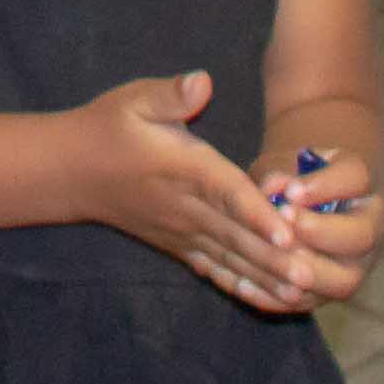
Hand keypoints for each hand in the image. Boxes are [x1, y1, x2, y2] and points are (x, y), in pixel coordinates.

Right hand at [56, 71, 284, 308]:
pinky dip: (244, 287)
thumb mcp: (135, 99)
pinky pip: (215, 271)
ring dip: (266, 278)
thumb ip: (171, 95)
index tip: (287, 233)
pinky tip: (272, 301)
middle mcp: (186, 207)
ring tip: (303, 295)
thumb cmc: (109, 127)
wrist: (72, 171)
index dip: (257, 213)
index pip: (226, 193)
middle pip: (237, 235)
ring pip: (230, 259)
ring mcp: (183, 232)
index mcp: (184, 169)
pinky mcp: (179, 246)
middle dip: (274, 257)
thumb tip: (202, 82)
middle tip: (311, 275)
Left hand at [241, 139, 376, 312]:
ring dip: (306, 272)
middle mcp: (368, 227)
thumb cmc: (293, 179)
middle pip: (362, 235)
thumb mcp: (285, 164)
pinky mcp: (328, 292)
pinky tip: (244, 284)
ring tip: (270, 257)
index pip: (357, 179)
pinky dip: (276, 298)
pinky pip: (311, 303)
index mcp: (363, 184)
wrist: (303, 207)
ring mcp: (354, 266)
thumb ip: (278, 174)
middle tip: (283, 219)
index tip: (290, 191)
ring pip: (344, 281)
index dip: (325, 186)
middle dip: (321, 231)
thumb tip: (271, 190)